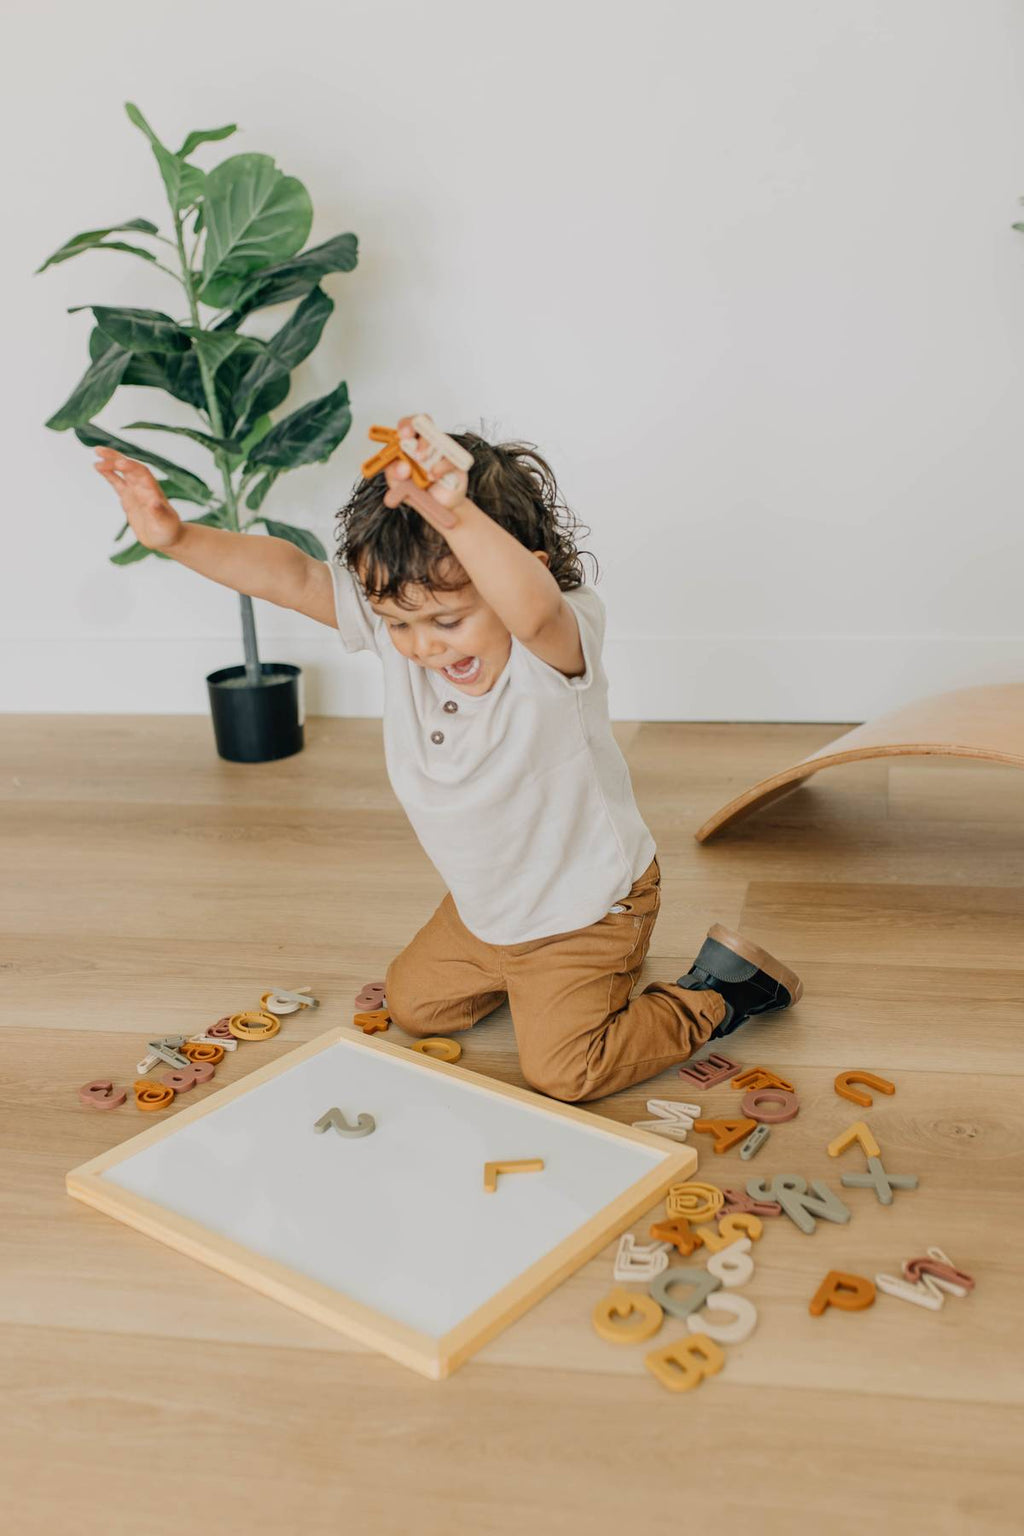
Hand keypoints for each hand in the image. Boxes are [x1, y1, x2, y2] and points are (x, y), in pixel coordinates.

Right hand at [93, 448, 183, 550]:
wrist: (166, 538)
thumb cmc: (168, 531)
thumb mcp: (165, 523)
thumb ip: (159, 513)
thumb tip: (153, 502)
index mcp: (153, 490)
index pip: (141, 473)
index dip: (131, 467)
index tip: (119, 463)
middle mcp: (144, 487)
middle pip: (129, 467)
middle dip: (116, 458)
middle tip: (99, 451)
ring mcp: (136, 492)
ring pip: (122, 472)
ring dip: (110, 462)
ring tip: (96, 453)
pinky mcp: (129, 498)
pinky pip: (117, 483)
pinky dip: (109, 474)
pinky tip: (99, 468)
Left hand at [382, 415, 468, 529]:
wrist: (437, 507)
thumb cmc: (417, 490)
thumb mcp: (398, 483)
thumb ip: (394, 474)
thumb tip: (402, 466)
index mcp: (410, 443)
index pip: (408, 425)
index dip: (405, 425)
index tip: (402, 435)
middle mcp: (427, 443)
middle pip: (424, 422)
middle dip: (415, 428)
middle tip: (410, 442)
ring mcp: (442, 450)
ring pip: (437, 438)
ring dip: (427, 448)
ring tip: (421, 463)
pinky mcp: (456, 462)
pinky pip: (449, 459)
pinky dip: (440, 467)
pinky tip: (433, 476)